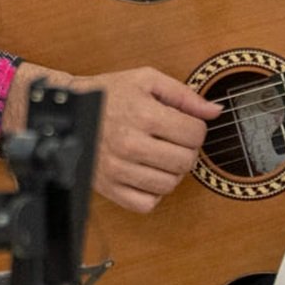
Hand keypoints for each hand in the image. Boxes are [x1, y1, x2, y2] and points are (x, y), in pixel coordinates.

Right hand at [10, 63, 222, 214]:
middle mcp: (130, 144)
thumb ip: (184, 95)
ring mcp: (118, 169)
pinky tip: (147, 173)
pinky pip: (146, 204)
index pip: (195, 134)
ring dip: (172, 172)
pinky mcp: (109, 188)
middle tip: (173, 141)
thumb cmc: (110, 93)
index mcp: (143, 114)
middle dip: (187, 151)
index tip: (184, 124)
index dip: (196, 128)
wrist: (69, 109)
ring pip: (169, 185)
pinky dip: (153, 193)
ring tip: (160, 156)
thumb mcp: (147, 80)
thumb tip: (215, 111)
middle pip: (185, 161)